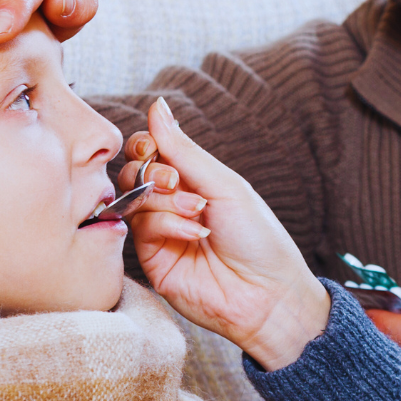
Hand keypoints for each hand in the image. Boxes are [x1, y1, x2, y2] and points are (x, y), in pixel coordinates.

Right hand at [120, 100, 328, 366]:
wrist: (268, 294)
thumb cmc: (258, 238)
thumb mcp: (225, 184)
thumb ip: (184, 149)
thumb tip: (157, 105)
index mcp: (193, 181)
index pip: (150, 150)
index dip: (145, 144)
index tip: (153, 147)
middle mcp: (171, 204)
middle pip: (133, 172)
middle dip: (151, 172)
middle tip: (177, 183)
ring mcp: (159, 232)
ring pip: (133, 198)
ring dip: (164, 200)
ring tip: (198, 213)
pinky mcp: (151, 259)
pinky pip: (139, 228)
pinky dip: (165, 224)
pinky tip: (194, 234)